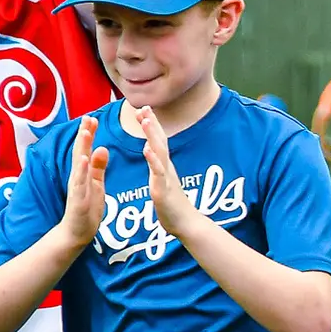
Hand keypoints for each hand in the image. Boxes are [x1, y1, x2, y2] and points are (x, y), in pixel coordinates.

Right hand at [55, 117, 108, 245]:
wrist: (77, 232)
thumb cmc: (87, 207)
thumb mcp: (96, 183)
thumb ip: (98, 166)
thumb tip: (102, 147)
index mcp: (84, 173)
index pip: (86, 149)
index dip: (89, 133)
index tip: (93, 116)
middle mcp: (78, 177)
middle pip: (80, 151)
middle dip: (84, 134)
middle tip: (88, 116)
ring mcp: (76, 187)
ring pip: (78, 164)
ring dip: (81, 147)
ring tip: (85, 131)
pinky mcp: (78, 198)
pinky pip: (79, 182)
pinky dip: (81, 170)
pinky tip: (83, 159)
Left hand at [134, 105, 202, 242]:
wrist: (186, 225)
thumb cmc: (174, 208)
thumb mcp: (164, 183)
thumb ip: (160, 170)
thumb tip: (155, 158)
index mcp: (164, 167)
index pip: (158, 141)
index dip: (151, 125)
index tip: (144, 109)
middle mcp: (167, 168)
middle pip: (160, 141)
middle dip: (152, 123)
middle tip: (144, 106)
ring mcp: (166, 177)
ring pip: (159, 152)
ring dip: (152, 134)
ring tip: (145, 119)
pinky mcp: (163, 189)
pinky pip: (158, 172)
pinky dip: (153, 159)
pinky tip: (147, 149)